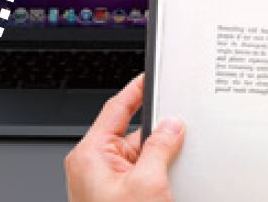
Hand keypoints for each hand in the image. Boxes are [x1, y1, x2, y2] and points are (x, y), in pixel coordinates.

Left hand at [65, 74, 185, 201]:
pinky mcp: (116, 193)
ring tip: (166, 175)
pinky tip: (164, 183)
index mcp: (90, 154)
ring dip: (157, 159)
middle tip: (176, 137)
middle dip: (156, 135)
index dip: (136, 90)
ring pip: (138, 155)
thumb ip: (160, 147)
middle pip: (131, 133)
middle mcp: (93, 166)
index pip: (116, 108)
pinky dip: (155, 173)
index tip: (151, 77)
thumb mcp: (148, 182)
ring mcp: (104, 181)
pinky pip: (139, 172)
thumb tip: (171, 125)